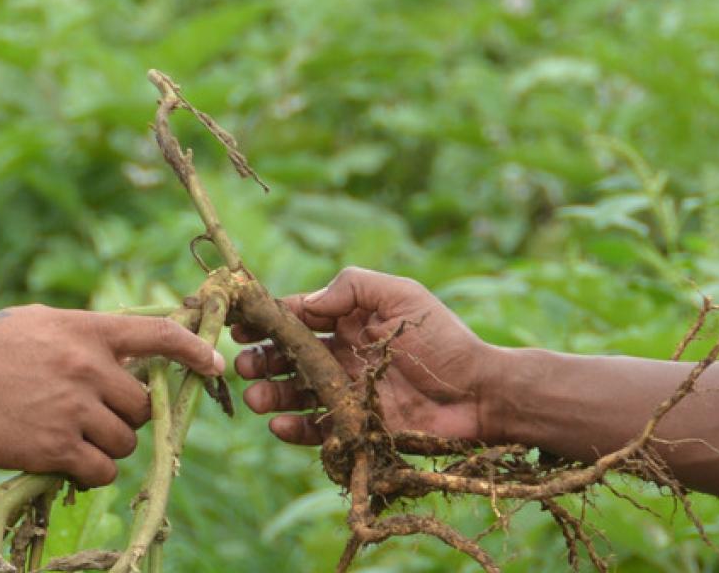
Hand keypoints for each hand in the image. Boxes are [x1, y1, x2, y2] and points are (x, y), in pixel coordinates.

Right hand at [0, 305, 220, 486]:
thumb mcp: (37, 323)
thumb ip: (83, 333)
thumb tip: (129, 346)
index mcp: (85, 330)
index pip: (158, 335)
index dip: (194, 351)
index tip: (214, 364)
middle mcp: (87, 367)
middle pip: (143, 404)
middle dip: (126, 416)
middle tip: (94, 418)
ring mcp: (74, 408)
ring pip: (126, 441)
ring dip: (107, 447)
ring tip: (71, 439)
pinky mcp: (56, 447)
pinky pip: (102, 471)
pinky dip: (91, 473)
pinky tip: (65, 463)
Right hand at [233, 267, 497, 446]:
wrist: (479, 394)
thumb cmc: (443, 340)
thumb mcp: (401, 296)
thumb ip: (351, 289)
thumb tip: (304, 303)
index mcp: (349, 321)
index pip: (297, 317)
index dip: (266, 319)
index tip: (238, 323)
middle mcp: (342, 355)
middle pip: (288, 356)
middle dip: (261, 358)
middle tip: (243, 363)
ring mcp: (347, 392)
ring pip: (295, 393)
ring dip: (270, 393)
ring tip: (255, 395)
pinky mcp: (355, 427)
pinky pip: (315, 429)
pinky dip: (294, 427)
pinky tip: (279, 423)